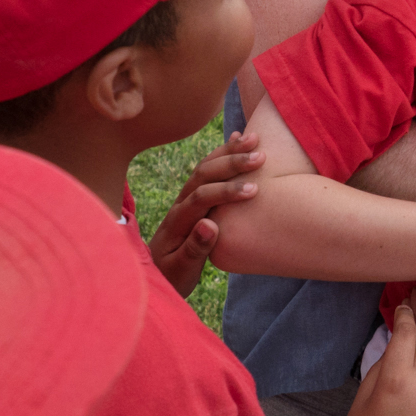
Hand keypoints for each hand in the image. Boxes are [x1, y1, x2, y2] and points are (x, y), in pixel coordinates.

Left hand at [145, 129, 264, 296]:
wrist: (156, 273)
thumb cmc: (171, 276)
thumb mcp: (182, 270)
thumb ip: (194, 248)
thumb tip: (210, 225)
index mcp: (177, 222)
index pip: (201, 198)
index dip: (226, 192)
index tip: (253, 191)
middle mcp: (179, 204)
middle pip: (202, 175)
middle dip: (231, 163)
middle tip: (260, 156)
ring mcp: (185, 199)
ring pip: (205, 168)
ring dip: (228, 152)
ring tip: (254, 139)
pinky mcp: (192, 198)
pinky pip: (206, 170)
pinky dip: (222, 154)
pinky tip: (236, 141)